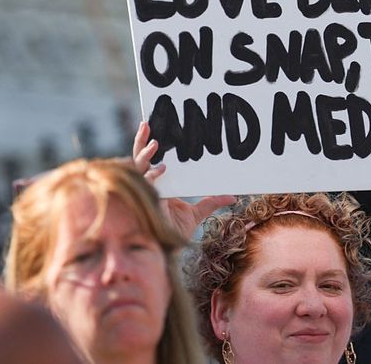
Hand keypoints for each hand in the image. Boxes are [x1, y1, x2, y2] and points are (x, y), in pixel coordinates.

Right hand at [133, 121, 235, 238]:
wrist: (173, 246)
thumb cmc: (179, 230)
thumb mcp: (199, 212)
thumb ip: (212, 201)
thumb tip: (232, 196)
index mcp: (159, 183)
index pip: (150, 159)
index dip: (148, 144)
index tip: (154, 127)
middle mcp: (150, 184)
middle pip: (140, 158)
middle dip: (141, 141)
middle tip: (146, 123)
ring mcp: (147, 192)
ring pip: (138, 168)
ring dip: (144, 154)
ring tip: (155, 142)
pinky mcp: (147, 201)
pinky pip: (146, 184)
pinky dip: (152, 175)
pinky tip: (161, 169)